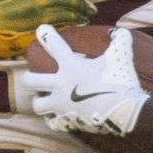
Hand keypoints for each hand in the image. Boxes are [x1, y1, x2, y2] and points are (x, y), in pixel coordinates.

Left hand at [20, 24, 145, 136]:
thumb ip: (120, 39)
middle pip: (29, 81)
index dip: (45, 34)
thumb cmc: (120, 80)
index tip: (42, 30)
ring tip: (44, 98)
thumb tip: (118, 31)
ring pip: (37, 105)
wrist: (124, 111)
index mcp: (71, 66)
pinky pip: (52, 123)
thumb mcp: (121, 55)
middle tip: (32, 75)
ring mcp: (62, 105)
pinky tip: (57, 116)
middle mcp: (61, 85)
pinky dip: (54, 120)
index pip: (53, 45)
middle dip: (28, 77)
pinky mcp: (67, 121)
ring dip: (39, 100)